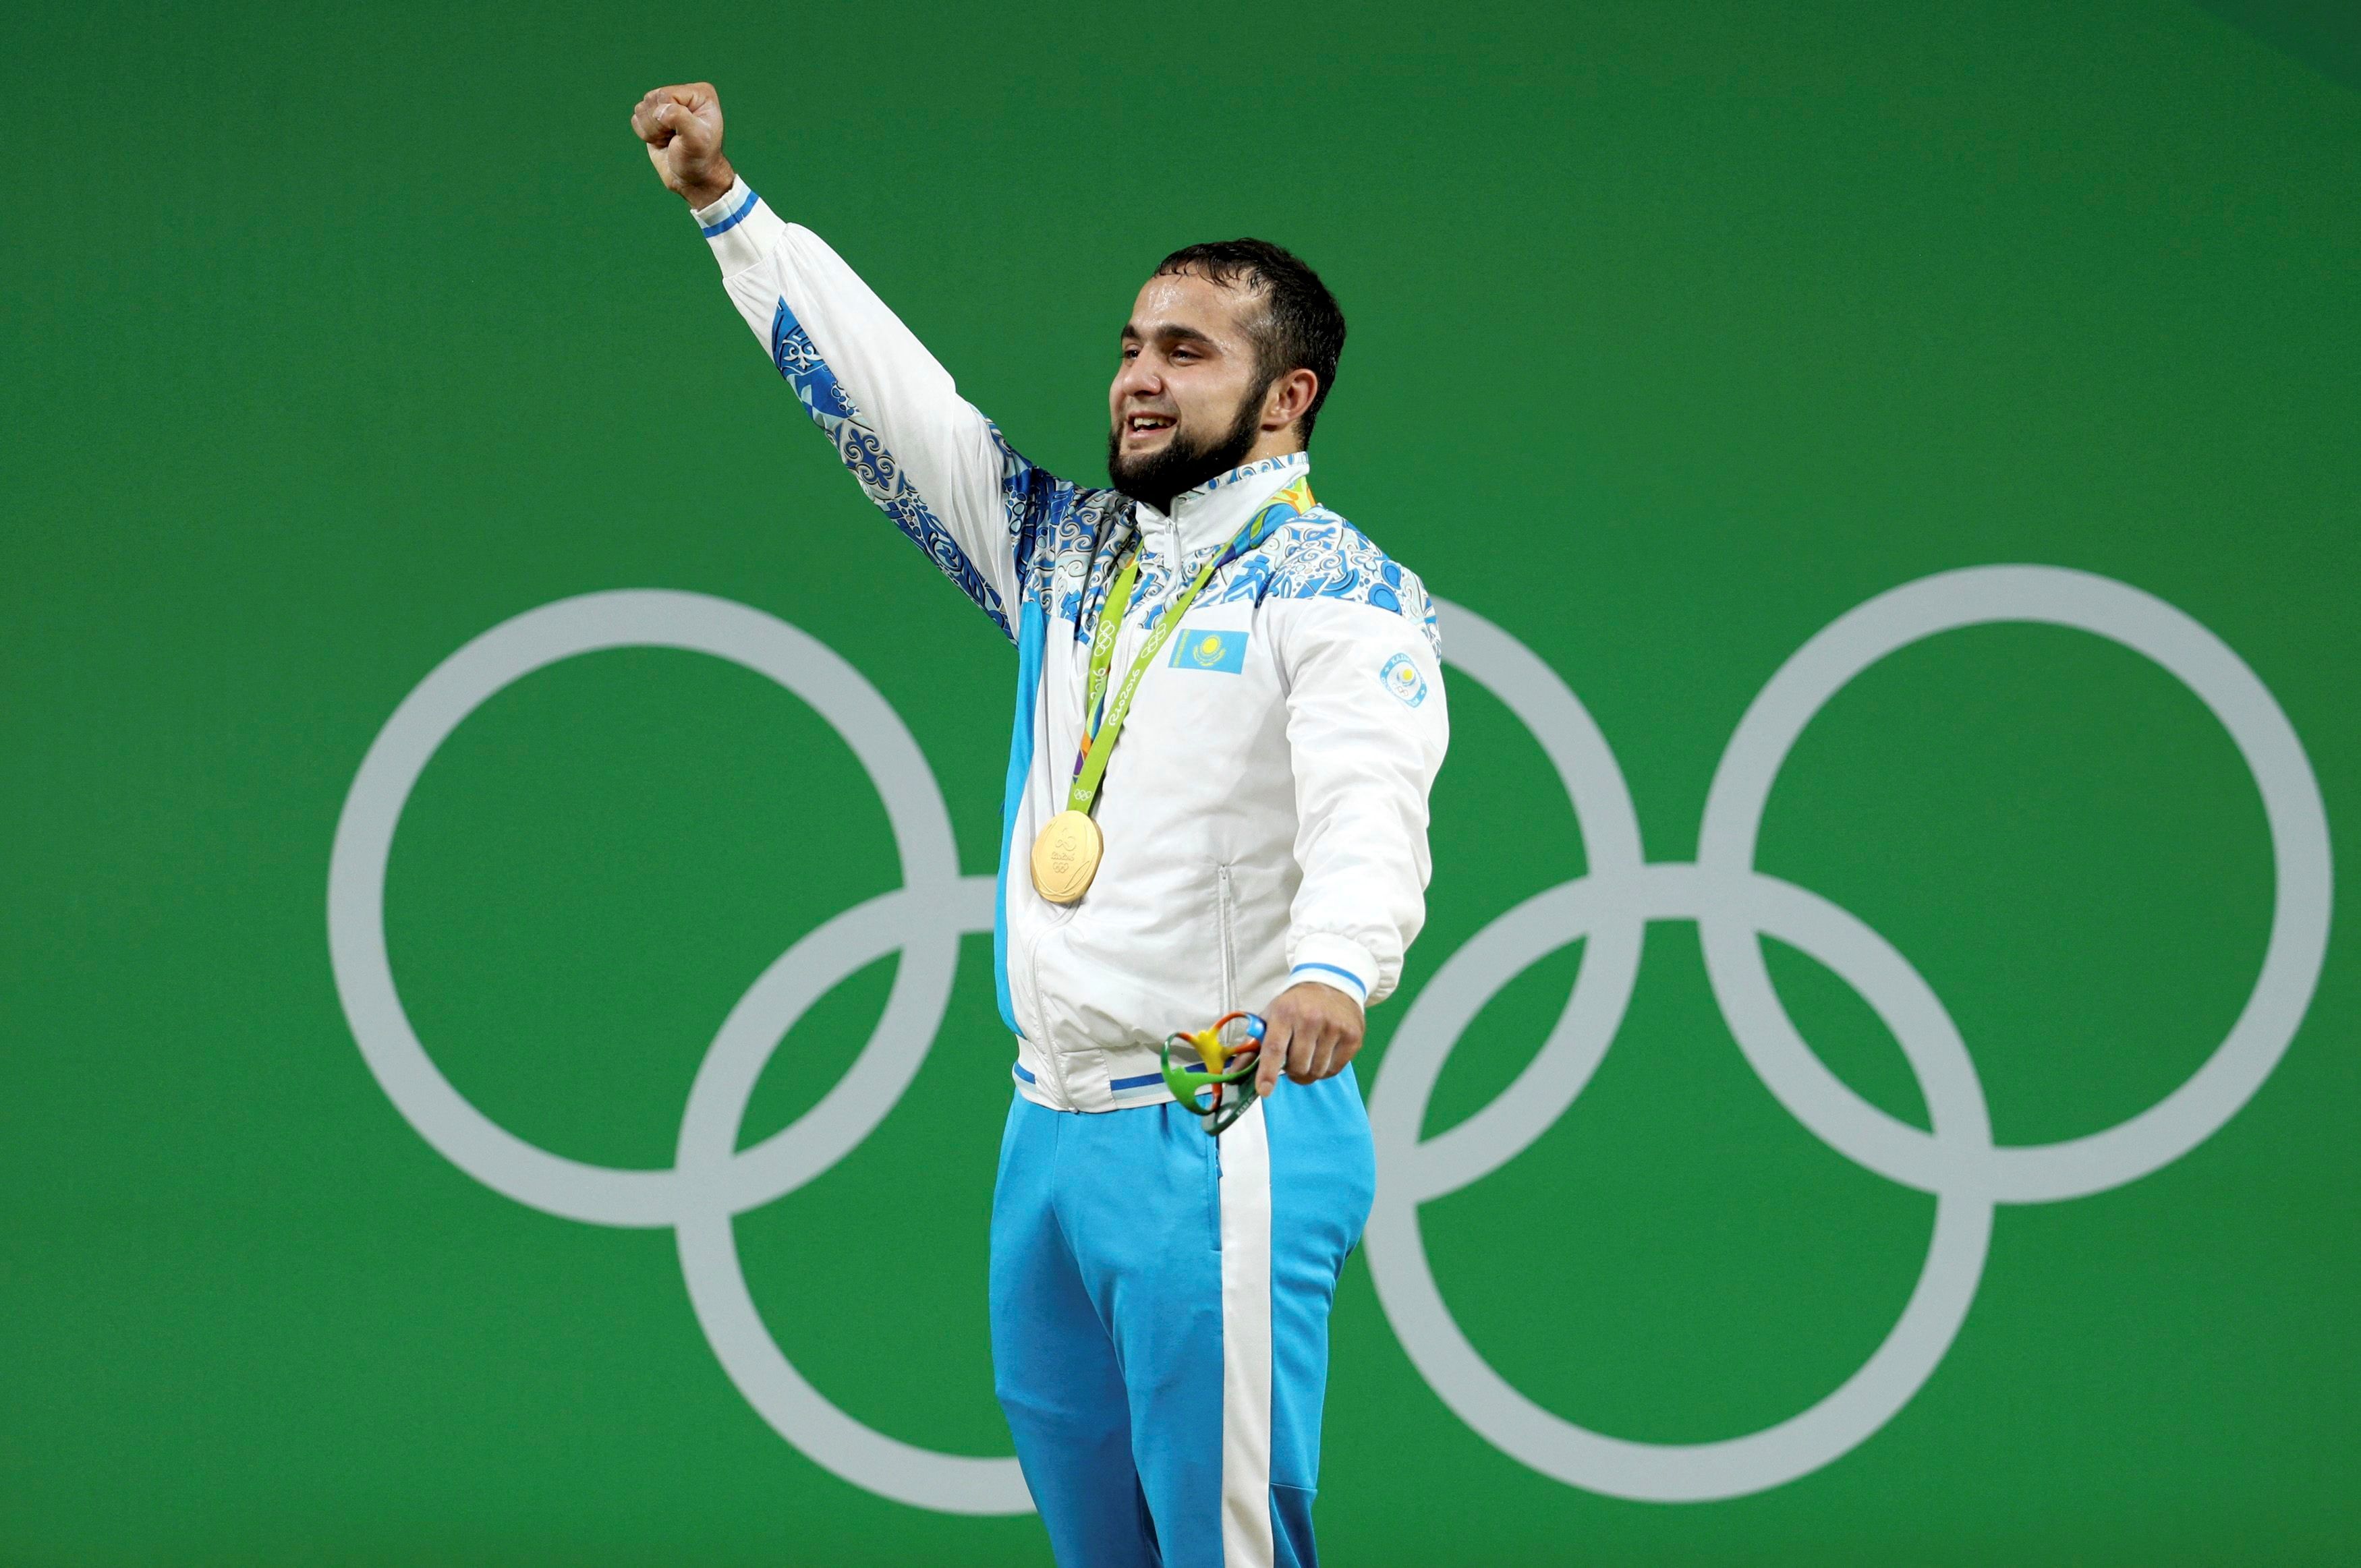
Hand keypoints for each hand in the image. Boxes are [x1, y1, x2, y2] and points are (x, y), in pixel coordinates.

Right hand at [630, 82, 734, 208]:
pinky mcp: (654, 117)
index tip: (682, 134)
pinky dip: (645, 134)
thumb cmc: (699, 159)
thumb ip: (680, 118)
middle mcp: (683, 95)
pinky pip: (636, 118)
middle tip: (675, 137)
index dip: (667, 117)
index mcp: (699, 93)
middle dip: (658, 124)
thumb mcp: (696, 139)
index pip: (666, 95)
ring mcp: (667, 105)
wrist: (693, 179)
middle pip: (651, 99)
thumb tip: (659, 110)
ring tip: (669, 139)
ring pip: (640, 108)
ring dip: (651, 131)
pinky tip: (662, 141)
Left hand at [1254, 982, 1364, 1096]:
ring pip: (1317, 1071)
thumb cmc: (1297, 1005)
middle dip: (1292, 1072)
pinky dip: (1326, 1069)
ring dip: (1309, 1071)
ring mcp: (1334, 1027)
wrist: (1333, 984)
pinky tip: (1324, 1052)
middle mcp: (1310, 1019)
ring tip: (1309, 1054)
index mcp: (1285, 1013)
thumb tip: (1234, 1072)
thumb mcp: (1271, 1017)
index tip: (1264, 1090)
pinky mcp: (1352, 1036)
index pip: (1274, 1048)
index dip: (1267, 1072)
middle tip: (1292, 1062)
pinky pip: (1334, 1070)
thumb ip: (1253, 1047)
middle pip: (1298, 1066)